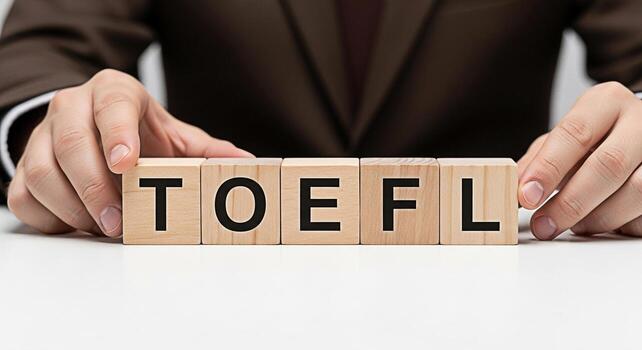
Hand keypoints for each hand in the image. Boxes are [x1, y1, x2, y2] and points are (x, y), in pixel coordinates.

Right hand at [7, 69, 252, 236]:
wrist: (94, 128)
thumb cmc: (139, 133)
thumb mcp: (174, 136)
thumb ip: (207, 152)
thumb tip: (245, 164)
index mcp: (113, 93)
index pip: (112, 105)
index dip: (118, 135)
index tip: (127, 164)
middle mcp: (72, 107)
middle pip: (72, 144)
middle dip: (96, 188)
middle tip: (119, 222)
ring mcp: (42, 136)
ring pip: (43, 173)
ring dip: (74, 209)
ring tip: (105, 227)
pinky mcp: (26, 166)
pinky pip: (25, 196)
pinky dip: (52, 218)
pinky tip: (80, 224)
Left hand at [518, 82, 641, 239]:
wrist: (641, 134)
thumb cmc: (597, 138)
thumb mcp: (565, 139)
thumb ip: (539, 160)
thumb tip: (515, 189)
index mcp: (607, 102)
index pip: (575, 133)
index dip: (548, 168)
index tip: (526, 196)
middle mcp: (641, 120)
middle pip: (608, 165)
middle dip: (570, 202)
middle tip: (544, 225)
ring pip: (636, 190)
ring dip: (599, 218)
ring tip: (575, 227)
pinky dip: (623, 223)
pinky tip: (606, 221)